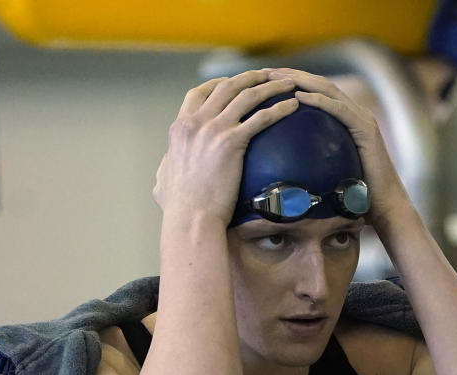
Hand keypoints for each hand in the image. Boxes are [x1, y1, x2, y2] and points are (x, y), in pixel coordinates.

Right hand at [153, 70, 298, 226]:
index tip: (233, 82)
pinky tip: (293, 107)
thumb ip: (166, 166)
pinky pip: (261, 118)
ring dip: (270, 86)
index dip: (217, 83)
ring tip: (288, 84)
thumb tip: (166, 166)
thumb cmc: (178, 207)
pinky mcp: (232, 142)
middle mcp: (196, 122)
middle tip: (268, 76)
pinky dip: (279, 108)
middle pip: (226, 87)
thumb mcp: (163, 179)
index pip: (197, 93)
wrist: (191, 217)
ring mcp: (213, 129)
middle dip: (249, 77)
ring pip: (246, 96)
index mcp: (180, 127)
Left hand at [265, 68, 412, 224]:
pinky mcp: (366, 129)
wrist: (383, 207)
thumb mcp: (326, 173)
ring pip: (328, 90)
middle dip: (292, 75)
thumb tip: (278, 168)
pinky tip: (299, 96)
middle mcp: (355, 113)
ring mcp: (362, 118)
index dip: (292, 82)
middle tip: (266, 72)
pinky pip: (339, 109)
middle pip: (320, 84)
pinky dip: (319, 100)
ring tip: (277, 78)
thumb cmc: (354, 198)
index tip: (266, 80)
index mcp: (346, 119)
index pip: (316, 92)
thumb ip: (309, 162)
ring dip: (302, 81)